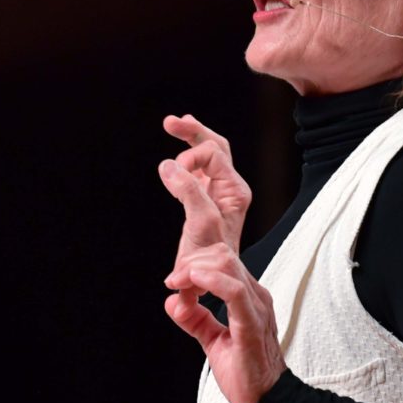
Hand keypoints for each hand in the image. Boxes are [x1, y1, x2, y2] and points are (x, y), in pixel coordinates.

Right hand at [158, 114, 250, 255]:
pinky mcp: (205, 197)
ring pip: (208, 151)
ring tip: (172, 123)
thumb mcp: (201, 224)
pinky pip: (199, 164)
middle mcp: (230, 187)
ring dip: (191, 135)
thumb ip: (187, 192)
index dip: (190, 157)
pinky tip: (178, 136)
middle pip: (215, 146)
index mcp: (235, 191)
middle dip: (193, 132)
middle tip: (170, 122)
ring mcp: (218, 191)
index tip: (172, 171)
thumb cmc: (211, 259)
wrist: (214, 281)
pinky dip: (188, 149)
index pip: (213, 156)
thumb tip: (167, 165)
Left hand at [164, 243, 286, 402]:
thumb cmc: (245, 372)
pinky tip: (194, 282)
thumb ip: (195, 319)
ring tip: (178, 285)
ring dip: (195, 270)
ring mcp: (257, 307)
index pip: (222, 261)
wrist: (265, 400)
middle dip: (191, 263)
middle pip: (222, 256)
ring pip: (227, 265)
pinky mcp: (252, 323)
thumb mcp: (213, 339)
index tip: (173, 282)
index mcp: (248, 297)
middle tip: (172, 282)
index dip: (193, 264)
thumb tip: (173, 302)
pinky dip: (211, 281)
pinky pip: (234, 291)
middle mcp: (255, 296)